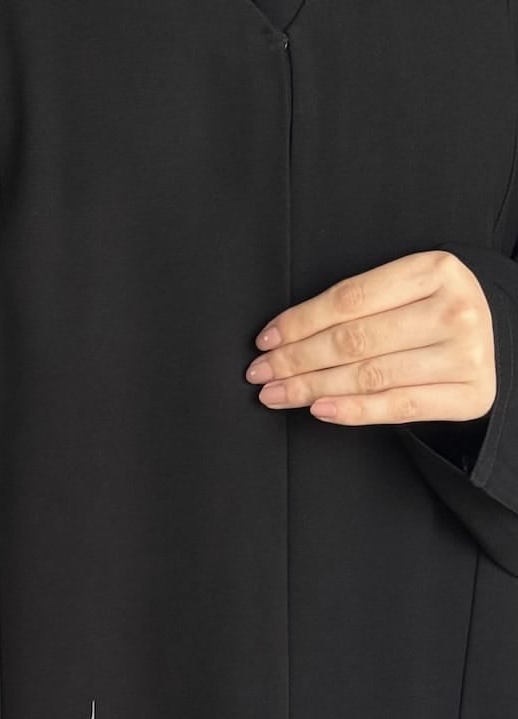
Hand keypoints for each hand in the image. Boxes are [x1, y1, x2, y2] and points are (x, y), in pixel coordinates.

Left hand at [244, 249, 496, 424]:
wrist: (495, 342)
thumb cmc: (430, 313)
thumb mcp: (403, 290)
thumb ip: (355, 305)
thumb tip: (282, 335)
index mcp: (434, 270)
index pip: (349, 299)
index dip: (300, 322)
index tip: (265, 340)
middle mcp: (455, 310)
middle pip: (354, 340)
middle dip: (295, 360)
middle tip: (260, 373)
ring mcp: (466, 354)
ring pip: (369, 376)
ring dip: (312, 388)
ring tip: (276, 394)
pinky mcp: (470, 394)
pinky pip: (398, 407)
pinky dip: (353, 411)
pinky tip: (318, 410)